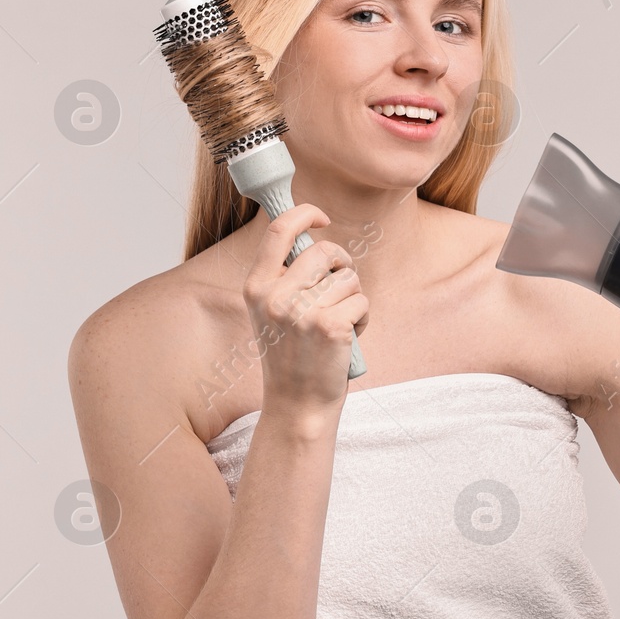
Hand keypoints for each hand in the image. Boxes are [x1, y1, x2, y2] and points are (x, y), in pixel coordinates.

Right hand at [243, 203, 368, 419]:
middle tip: (342, 287)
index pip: (279, 229)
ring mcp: (301, 311)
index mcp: (256, 287)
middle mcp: (274, 296)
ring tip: (339, 324)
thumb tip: (318, 239)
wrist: (297, 405)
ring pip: (349, 278)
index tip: (322, 218)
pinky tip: (348, 338)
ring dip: (353, 298)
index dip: (305, 213)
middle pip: (326, 251)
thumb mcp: (272, 312)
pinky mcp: (329, 326)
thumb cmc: (291, 356)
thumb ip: (286, 277)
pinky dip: (363, 317)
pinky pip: (361, 301)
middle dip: (344, 265)